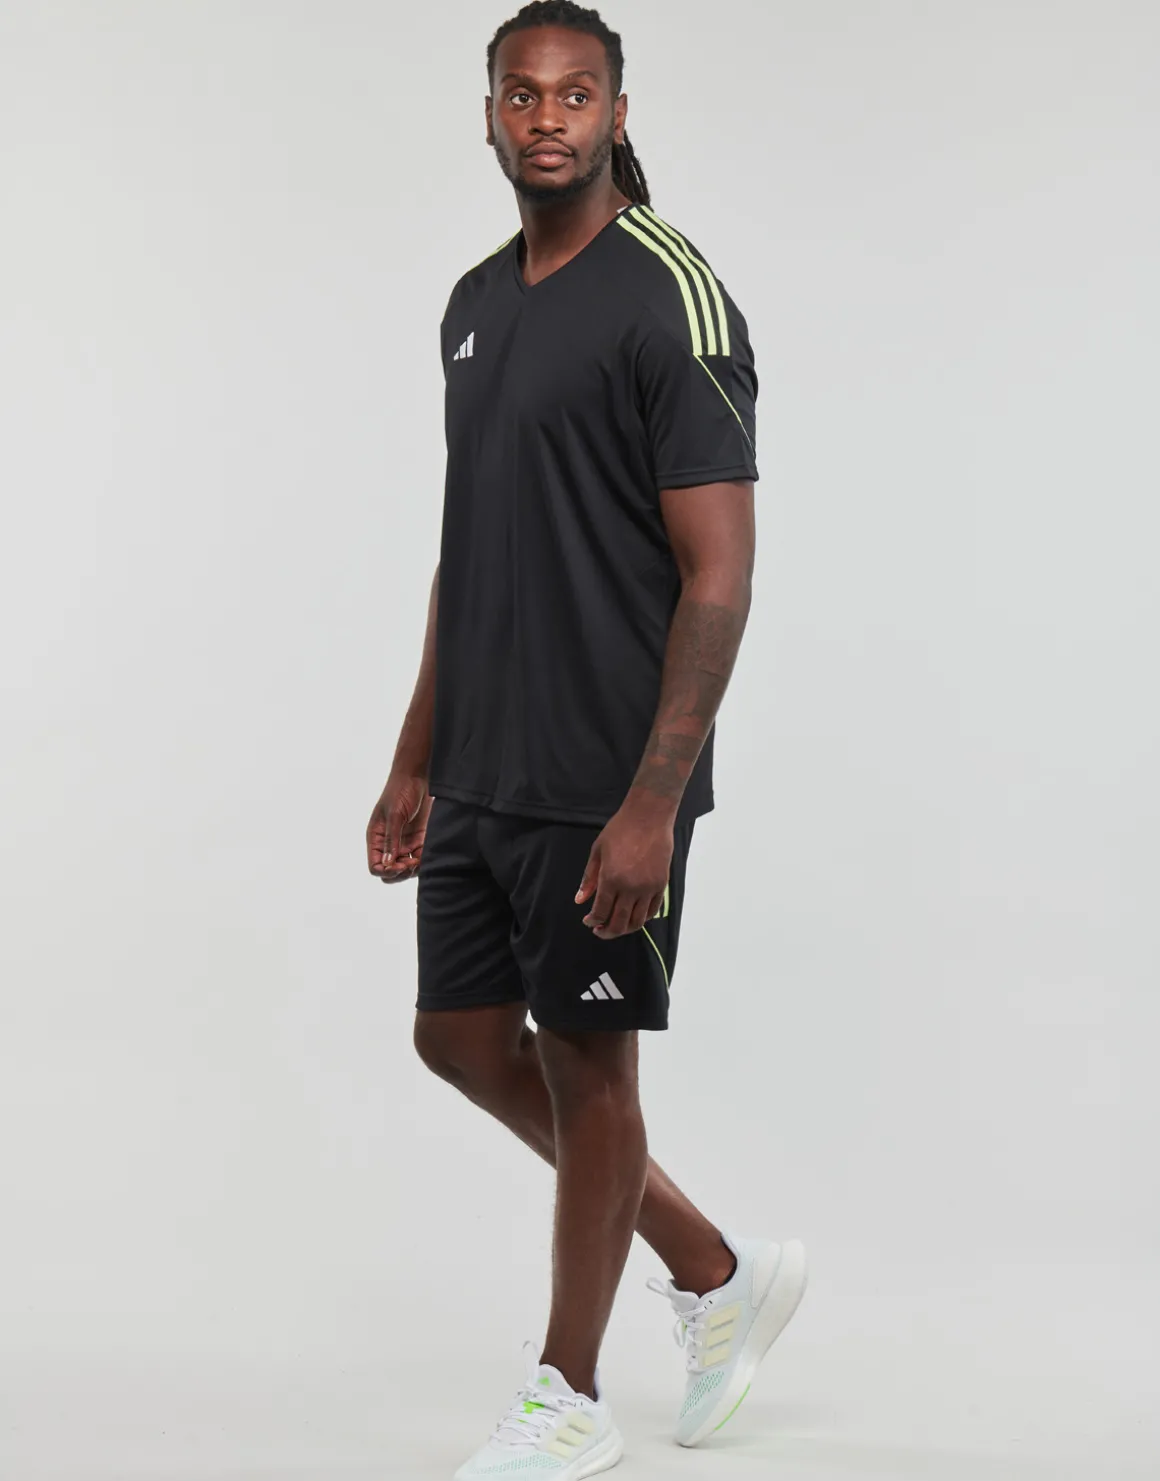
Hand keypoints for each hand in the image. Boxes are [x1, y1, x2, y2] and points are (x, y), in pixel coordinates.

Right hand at [366, 773, 431, 883]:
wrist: (418, 777)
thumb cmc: (400, 791)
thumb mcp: (394, 814)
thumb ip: (391, 839)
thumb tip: (387, 863)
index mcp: (376, 838)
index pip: (375, 866)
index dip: (386, 871)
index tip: (400, 866)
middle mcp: (388, 844)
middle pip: (390, 872)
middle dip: (400, 874)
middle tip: (412, 864)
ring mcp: (404, 843)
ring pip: (406, 868)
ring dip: (413, 868)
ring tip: (421, 858)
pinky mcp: (418, 840)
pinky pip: (419, 858)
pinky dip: (424, 860)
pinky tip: (427, 853)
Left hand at [575, 803, 673, 939]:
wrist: (649, 817)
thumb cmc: (620, 830)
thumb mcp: (597, 852)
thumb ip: (589, 879)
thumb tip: (580, 900)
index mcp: (611, 879)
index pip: (601, 912)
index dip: (593, 921)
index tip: (588, 921)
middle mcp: (631, 888)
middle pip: (619, 923)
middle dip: (607, 932)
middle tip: (600, 930)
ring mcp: (648, 888)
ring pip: (637, 922)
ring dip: (625, 929)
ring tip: (616, 925)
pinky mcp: (661, 885)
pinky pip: (652, 911)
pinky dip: (642, 918)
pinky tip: (633, 916)